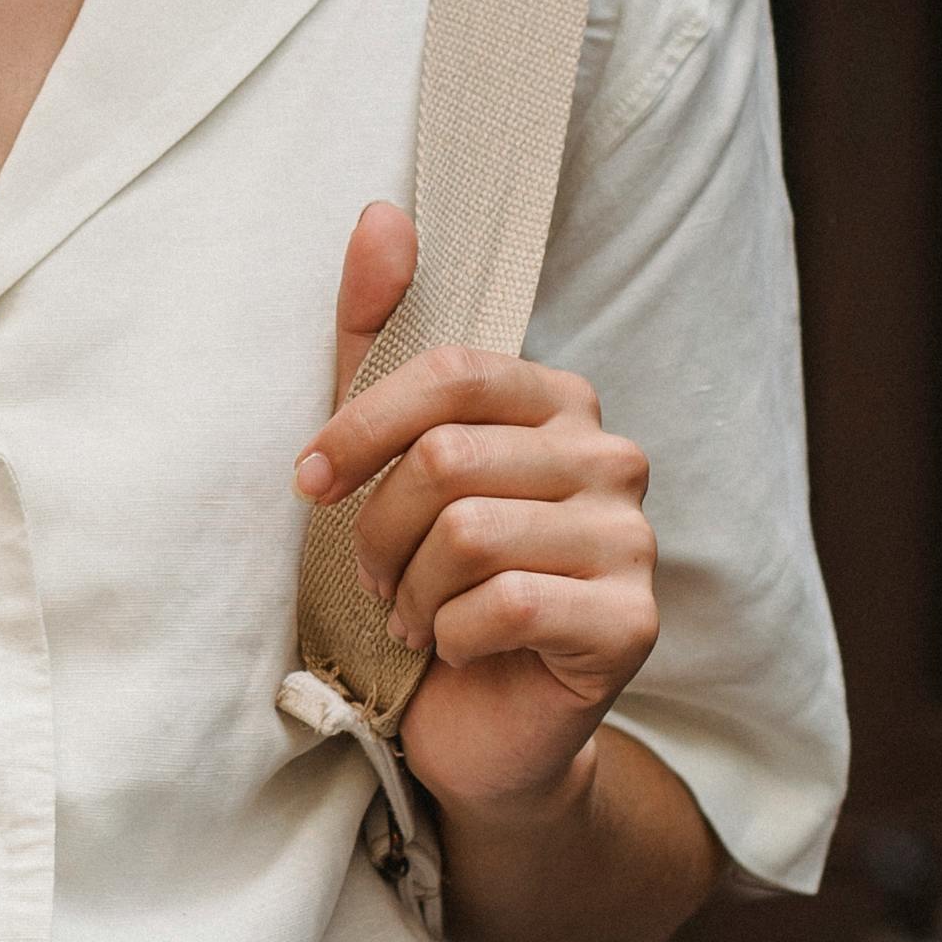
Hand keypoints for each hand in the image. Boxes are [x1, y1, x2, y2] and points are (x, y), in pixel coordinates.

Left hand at [294, 198, 660, 821]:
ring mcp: (633, 539)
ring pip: (469, 534)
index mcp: (558, 402)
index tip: (308, 483)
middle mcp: (612, 456)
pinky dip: (451, 637)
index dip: (358, 427)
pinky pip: (504, 604)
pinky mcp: (634, 622)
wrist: (482, 727)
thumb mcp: (384, 459)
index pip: (448, 373)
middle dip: (379, 532)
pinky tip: (456, 650)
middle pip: (446, 459)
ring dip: (412, 591)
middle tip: (374, 579)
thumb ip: (377, 340)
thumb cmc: (428, 583)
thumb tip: (381, 215)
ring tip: (414, 616)